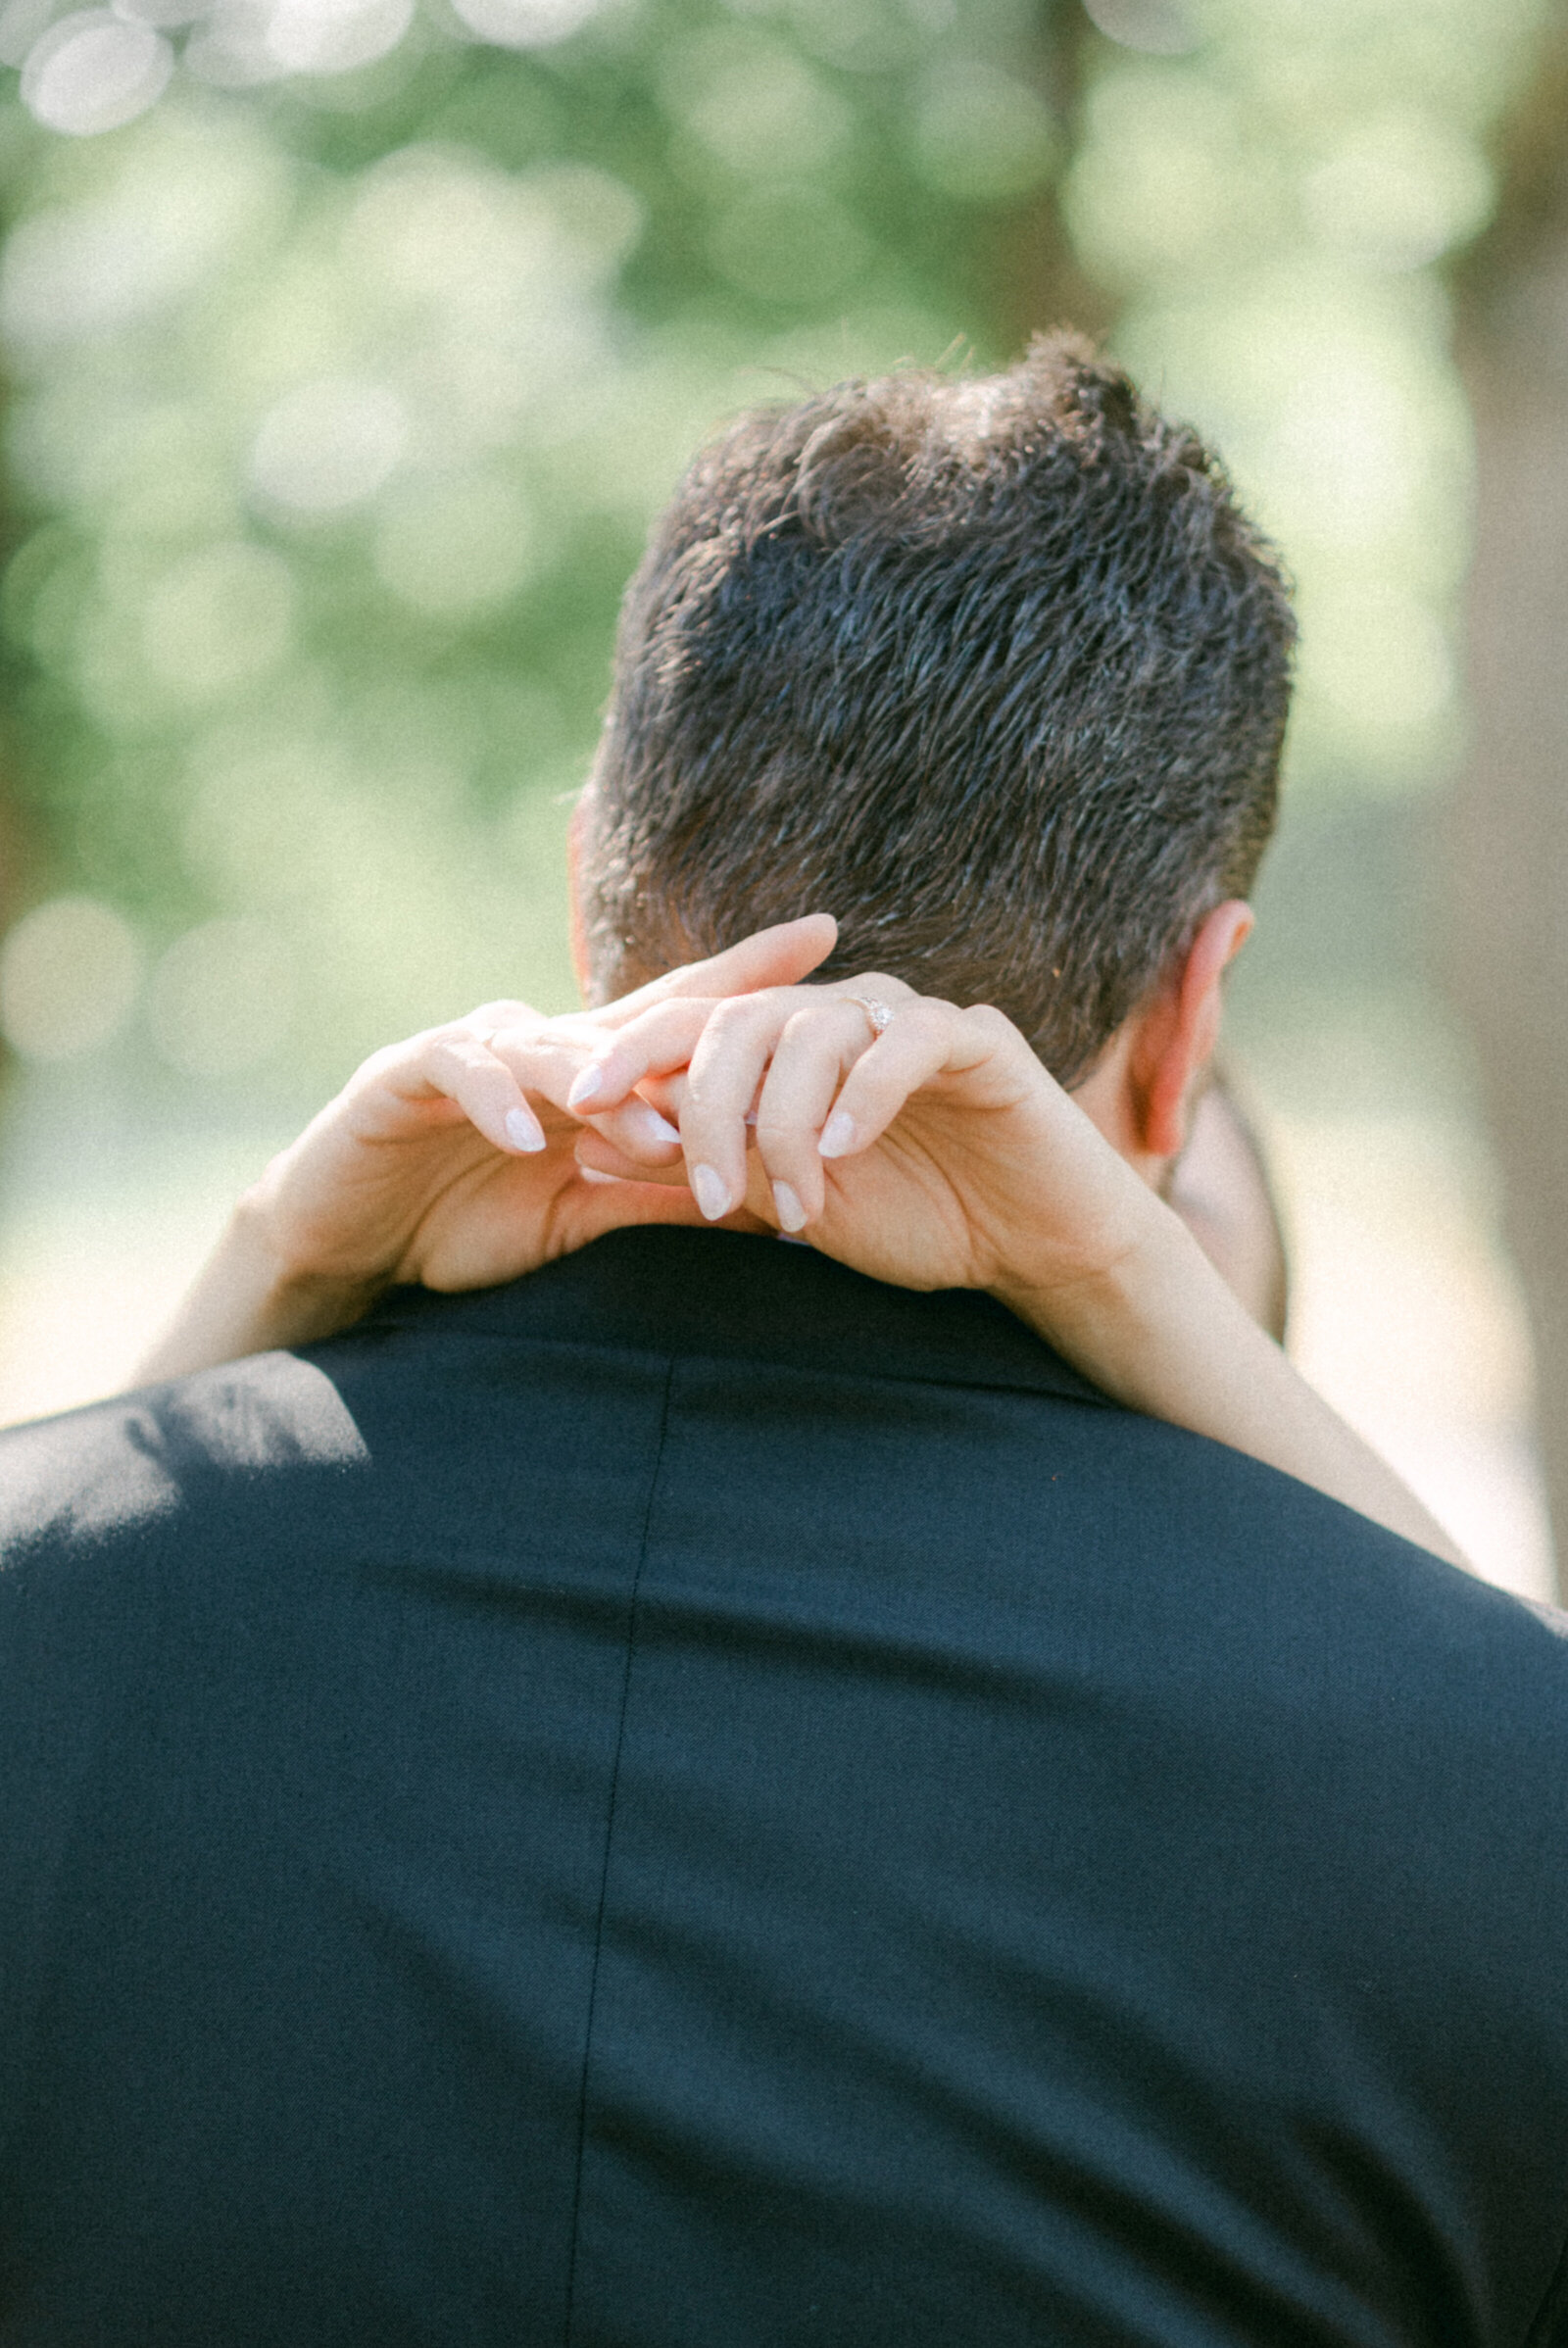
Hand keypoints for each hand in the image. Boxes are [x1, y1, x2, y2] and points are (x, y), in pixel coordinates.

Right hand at [135, 917, 837, 1378]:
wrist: (350, 1239)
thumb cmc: (468, 1222)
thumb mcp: (585, 1213)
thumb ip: (663, 1192)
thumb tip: (775, 1198)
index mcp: (584, 1071)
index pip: (678, 1015)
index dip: (748, 977)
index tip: (830, 944)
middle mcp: (535, 1043)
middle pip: (632, 1013)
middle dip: (710, 1005)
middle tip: (788, 996)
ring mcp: (470, 1051)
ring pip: (554, 1047)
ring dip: (611, 1088)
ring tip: (659, 1131)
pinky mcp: (402, 1075)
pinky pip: (458, 1071)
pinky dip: (497, 1099)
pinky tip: (533, 1134)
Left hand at [564, 978, 1164, 1309]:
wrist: (1036, 1246)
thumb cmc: (919, 1219)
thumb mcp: (792, 1205)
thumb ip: (708, 1172)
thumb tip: (591, 1154)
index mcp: (793, 1045)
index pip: (694, 1024)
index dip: (631, 1053)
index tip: (579, 1108)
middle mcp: (844, 1015)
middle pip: (741, 1022)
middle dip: (706, 1109)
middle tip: (705, 1196)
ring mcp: (909, 1019)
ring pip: (813, 1031)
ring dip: (786, 1124)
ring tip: (794, 1204)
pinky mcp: (978, 1037)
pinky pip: (906, 1040)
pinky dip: (864, 1092)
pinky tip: (843, 1148)